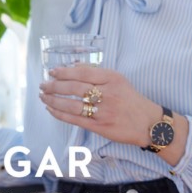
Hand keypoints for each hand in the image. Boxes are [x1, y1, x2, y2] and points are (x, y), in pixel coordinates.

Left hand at [40, 65, 162, 147]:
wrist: (148, 123)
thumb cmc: (131, 99)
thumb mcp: (118, 80)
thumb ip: (97, 73)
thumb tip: (73, 65)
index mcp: (112, 78)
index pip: (83, 72)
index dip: (65, 71)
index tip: (52, 72)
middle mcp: (107, 93)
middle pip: (75, 87)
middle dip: (55, 85)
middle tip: (43, 84)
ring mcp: (103, 111)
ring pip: (72, 104)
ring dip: (54, 100)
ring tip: (43, 96)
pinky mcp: (100, 126)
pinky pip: (75, 119)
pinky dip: (60, 114)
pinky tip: (51, 109)